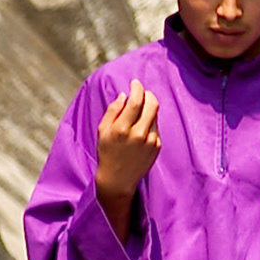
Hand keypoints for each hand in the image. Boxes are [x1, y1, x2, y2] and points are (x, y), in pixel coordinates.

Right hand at [94, 79, 160, 230]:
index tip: (135, 82)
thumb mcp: (102, 130)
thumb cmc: (107, 151)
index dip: (137, 88)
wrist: (118, 177)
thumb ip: (113, 111)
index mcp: (122, 129)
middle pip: (152, 105)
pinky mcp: (157, 146)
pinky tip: (141, 125)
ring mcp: (151, 141)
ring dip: (149, 107)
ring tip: (139, 107)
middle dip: (148, 94)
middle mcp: (139, 134)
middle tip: (142, 90)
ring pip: (155, 115)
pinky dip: (150, 121)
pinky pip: (156, 127)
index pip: (136, 101)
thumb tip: (124, 95)